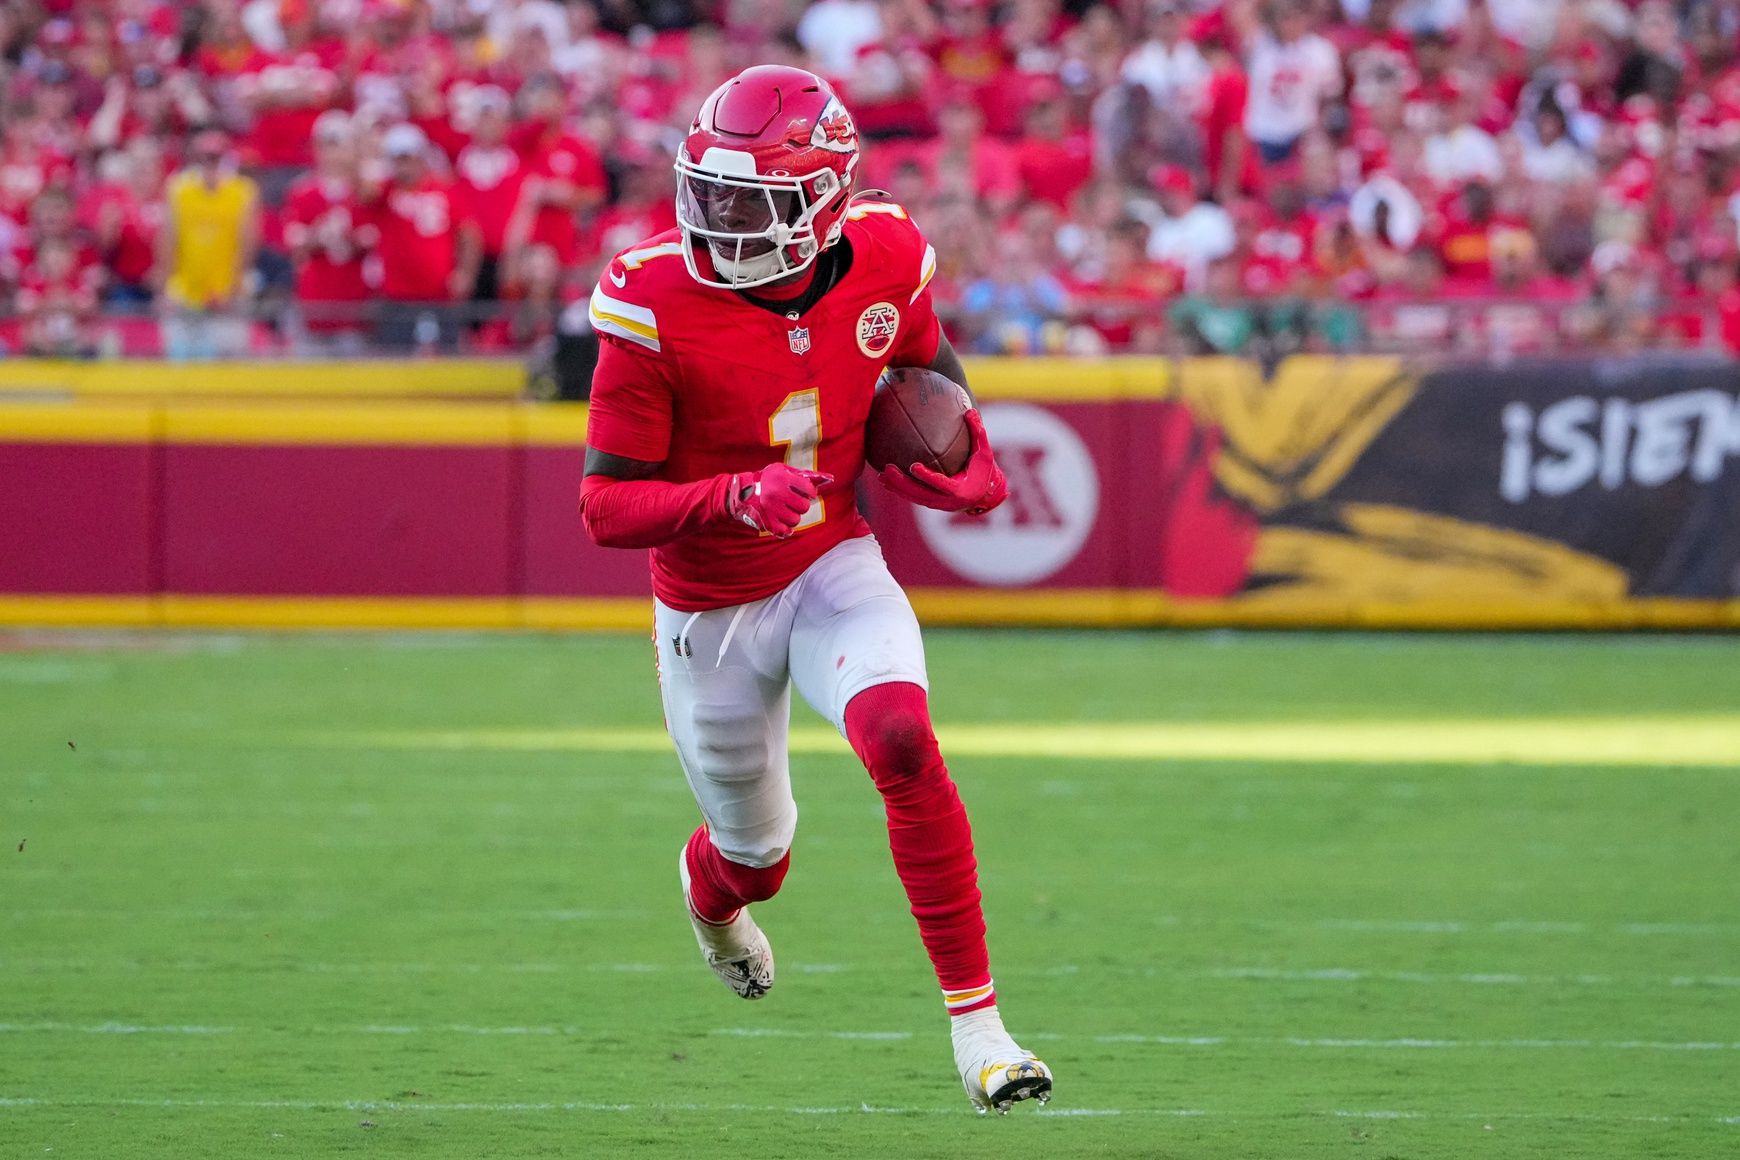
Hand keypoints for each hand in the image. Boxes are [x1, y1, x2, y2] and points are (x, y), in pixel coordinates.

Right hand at [729, 462, 832, 537]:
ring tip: (786, 510)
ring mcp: (771, 509)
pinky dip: (786, 528)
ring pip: (795, 520)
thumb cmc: (767, 480)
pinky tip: (782, 521)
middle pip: (804, 507)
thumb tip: (829, 479)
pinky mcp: (766, 521)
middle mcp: (776, 493)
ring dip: (793, 516)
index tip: (806, 493)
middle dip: (801, 505)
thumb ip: (803, 474)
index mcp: (782, 478)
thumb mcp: (782, 470)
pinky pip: (785, 530)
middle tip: (794, 502)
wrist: (741, 492)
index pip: (809, 490)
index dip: (810, 493)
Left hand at [877, 408, 1006, 514]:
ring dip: (896, 487)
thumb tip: (970, 410)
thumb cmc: (984, 472)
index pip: (940, 483)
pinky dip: (900, 491)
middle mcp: (945, 501)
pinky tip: (886, 481)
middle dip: (902, 483)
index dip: (926, 476)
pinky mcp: (931, 505)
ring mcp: (937, 505)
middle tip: (887, 469)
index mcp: (959, 490)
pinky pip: (913, 498)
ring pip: (913, 497)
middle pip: (919, 493)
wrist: (985, 497)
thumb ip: (978, 433)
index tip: (913, 466)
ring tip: (881, 475)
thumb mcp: (985, 453)